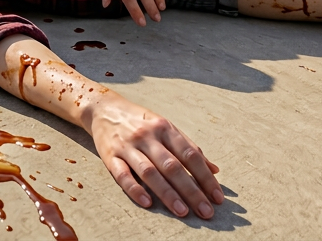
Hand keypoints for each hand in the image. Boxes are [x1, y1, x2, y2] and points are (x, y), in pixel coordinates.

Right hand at [87, 92, 221, 218]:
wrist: (103, 109)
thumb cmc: (140, 121)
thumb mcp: (165, 127)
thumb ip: (188, 147)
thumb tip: (215, 169)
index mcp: (164, 128)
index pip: (189, 154)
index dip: (205, 176)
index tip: (217, 197)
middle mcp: (146, 136)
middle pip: (171, 166)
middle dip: (191, 190)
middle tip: (206, 211)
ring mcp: (127, 146)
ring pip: (149, 172)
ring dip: (167, 193)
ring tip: (183, 212)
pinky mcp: (110, 156)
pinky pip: (122, 174)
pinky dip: (134, 189)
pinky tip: (147, 202)